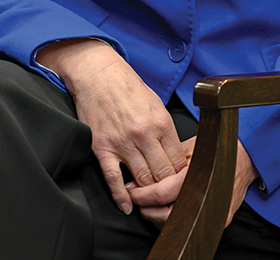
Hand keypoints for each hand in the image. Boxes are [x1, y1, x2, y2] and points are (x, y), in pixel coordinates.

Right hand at [36, 39, 185, 214]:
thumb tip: (175, 153)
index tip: (181, 184)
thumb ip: (164, 128)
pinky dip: (121, 197)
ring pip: (142, 180)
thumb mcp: (155, 102)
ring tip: (150, 201)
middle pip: (162, 175)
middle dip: (167, 189)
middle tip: (168, 198)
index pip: (178, 162)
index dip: (182, 177)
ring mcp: (122, 142)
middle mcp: (143, 134)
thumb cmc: (127, 85)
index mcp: (160, 121)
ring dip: (147, 193)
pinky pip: (113, 179)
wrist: (97, 72)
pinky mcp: (102, 147)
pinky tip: (127, 206)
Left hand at [127, 135, 258, 227]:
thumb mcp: (190, 148)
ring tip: (148, 203)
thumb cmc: (217, 149)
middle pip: (166, 215)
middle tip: (136, 198)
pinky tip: (165, 209)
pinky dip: (173, 219)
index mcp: (196, 179)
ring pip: (176, 224)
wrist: (245, 158)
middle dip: (147, 208)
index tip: (131, 190)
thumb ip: (168, 161)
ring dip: (157, 216)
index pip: (162, 193)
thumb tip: (143, 169)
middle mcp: (205, 200)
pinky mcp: (218, 221)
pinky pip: (189, 224)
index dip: (143, 194)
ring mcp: (212, 213)